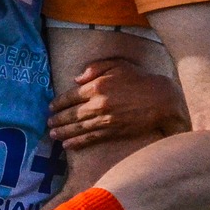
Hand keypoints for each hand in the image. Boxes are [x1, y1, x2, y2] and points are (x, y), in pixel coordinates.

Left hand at [48, 56, 187, 150]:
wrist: (161, 100)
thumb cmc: (139, 79)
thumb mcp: (117, 65)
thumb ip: (94, 68)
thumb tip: (76, 79)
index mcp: (97, 86)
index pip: (70, 96)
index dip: (58, 103)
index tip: (50, 107)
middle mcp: (97, 104)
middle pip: (71, 114)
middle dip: (57, 119)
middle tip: (48, 123)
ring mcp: (104, 120)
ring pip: (77, 128)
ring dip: (63, 133)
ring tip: (53, 135)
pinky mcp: (112, 131)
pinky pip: (90, 138)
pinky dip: (77, 142)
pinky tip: (68, 145)